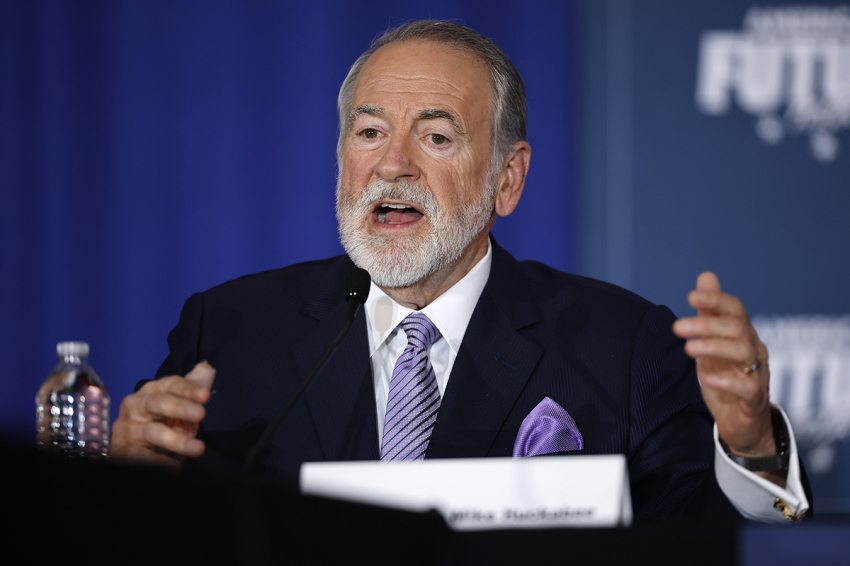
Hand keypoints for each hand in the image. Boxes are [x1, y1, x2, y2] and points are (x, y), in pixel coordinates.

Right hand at [110, 362, 214, 470]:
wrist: (135, 446)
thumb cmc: (163, 420)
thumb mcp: (180, 403)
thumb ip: (194, 386)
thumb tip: (207, 369)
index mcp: (152, 390)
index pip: (171, 385)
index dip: (188, 389)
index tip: (205, 396)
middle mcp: (136, 406)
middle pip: (157, 403)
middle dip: (179, 407)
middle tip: (201, 415)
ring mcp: (127, 428)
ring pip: (152, 432)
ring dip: (176, 441)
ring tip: (198, 449)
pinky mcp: (122, 451)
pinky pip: (139, 456)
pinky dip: (156, 462)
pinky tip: (173, 467)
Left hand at [672, 273, 775, 462]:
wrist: (742, 423)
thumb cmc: (727, 376)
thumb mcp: (713, 341)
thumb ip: (710, 312)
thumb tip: (706, 276)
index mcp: (742, 334)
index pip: (735, 309)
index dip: (715, 300)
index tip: (690, 297)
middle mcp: (754, 350)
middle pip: (737, 327)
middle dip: (706, 324)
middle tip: (677, 327)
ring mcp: (757, 374)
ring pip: (745, 352)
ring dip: (715, 346)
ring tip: (688, 349)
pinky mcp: (755, 401)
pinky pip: (749, 388)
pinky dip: (728, 381)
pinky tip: (707, 378)